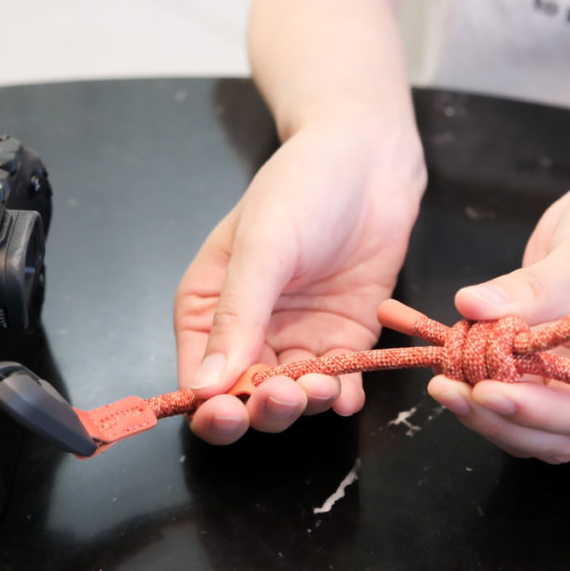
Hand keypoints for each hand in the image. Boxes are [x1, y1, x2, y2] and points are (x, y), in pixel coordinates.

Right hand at [174, 123, 424, 443]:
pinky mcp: (344, 335)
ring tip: (322, 387)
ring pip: (293, 397)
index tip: (232, 411)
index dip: (212, 406)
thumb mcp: (262, 246)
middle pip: (246, 396)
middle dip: (264, 407)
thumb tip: (205, 385)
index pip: (199, 378)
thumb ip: (236, 315)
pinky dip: (341, 396)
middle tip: (287, 394)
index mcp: (208, 306)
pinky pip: (339, 381)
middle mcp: (250, 329)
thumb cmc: (302, 186)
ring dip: (304, 403)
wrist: (369, 159)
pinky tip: (346, 395)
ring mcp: (299, 334)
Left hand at [431, 147, 569, 461]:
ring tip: (443, 381)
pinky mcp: (560, 379)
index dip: (543, 411)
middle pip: (563, 435)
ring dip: (486, 412)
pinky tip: (452, 372)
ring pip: (535, 430)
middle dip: (502, 417)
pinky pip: (520, 402)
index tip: (487, 393)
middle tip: (448, 390)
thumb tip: (472, 305)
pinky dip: (485, 392)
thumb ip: (530, 290)